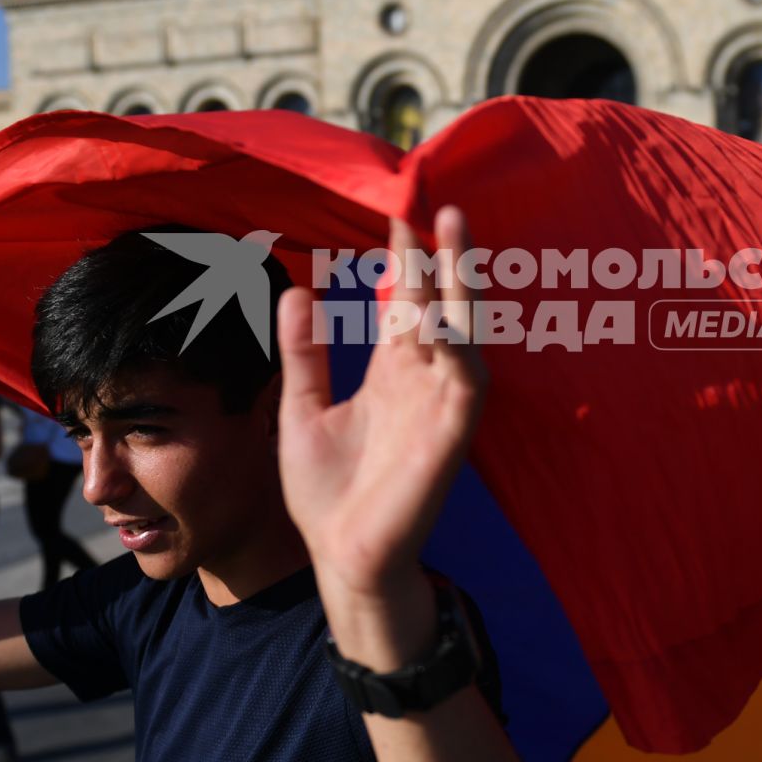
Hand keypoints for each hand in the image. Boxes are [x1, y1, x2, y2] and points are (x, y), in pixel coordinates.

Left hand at [275, 207, 485, 667]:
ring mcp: (440, 406)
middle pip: (441, 304)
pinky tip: (444, 315)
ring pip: (461, 331)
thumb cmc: (327, 493)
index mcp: (393, 373)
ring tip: (452, 232)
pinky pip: (464, 383)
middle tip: (439, 202)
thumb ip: (304, 353)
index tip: (397, 212)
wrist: (342, 558)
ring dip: (460, 284)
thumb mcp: (302, 409)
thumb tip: (297, 290)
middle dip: (443, 255)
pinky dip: (458, 348)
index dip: (404, 260)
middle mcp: (423, 381)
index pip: (405, 303)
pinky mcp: (450, 437)